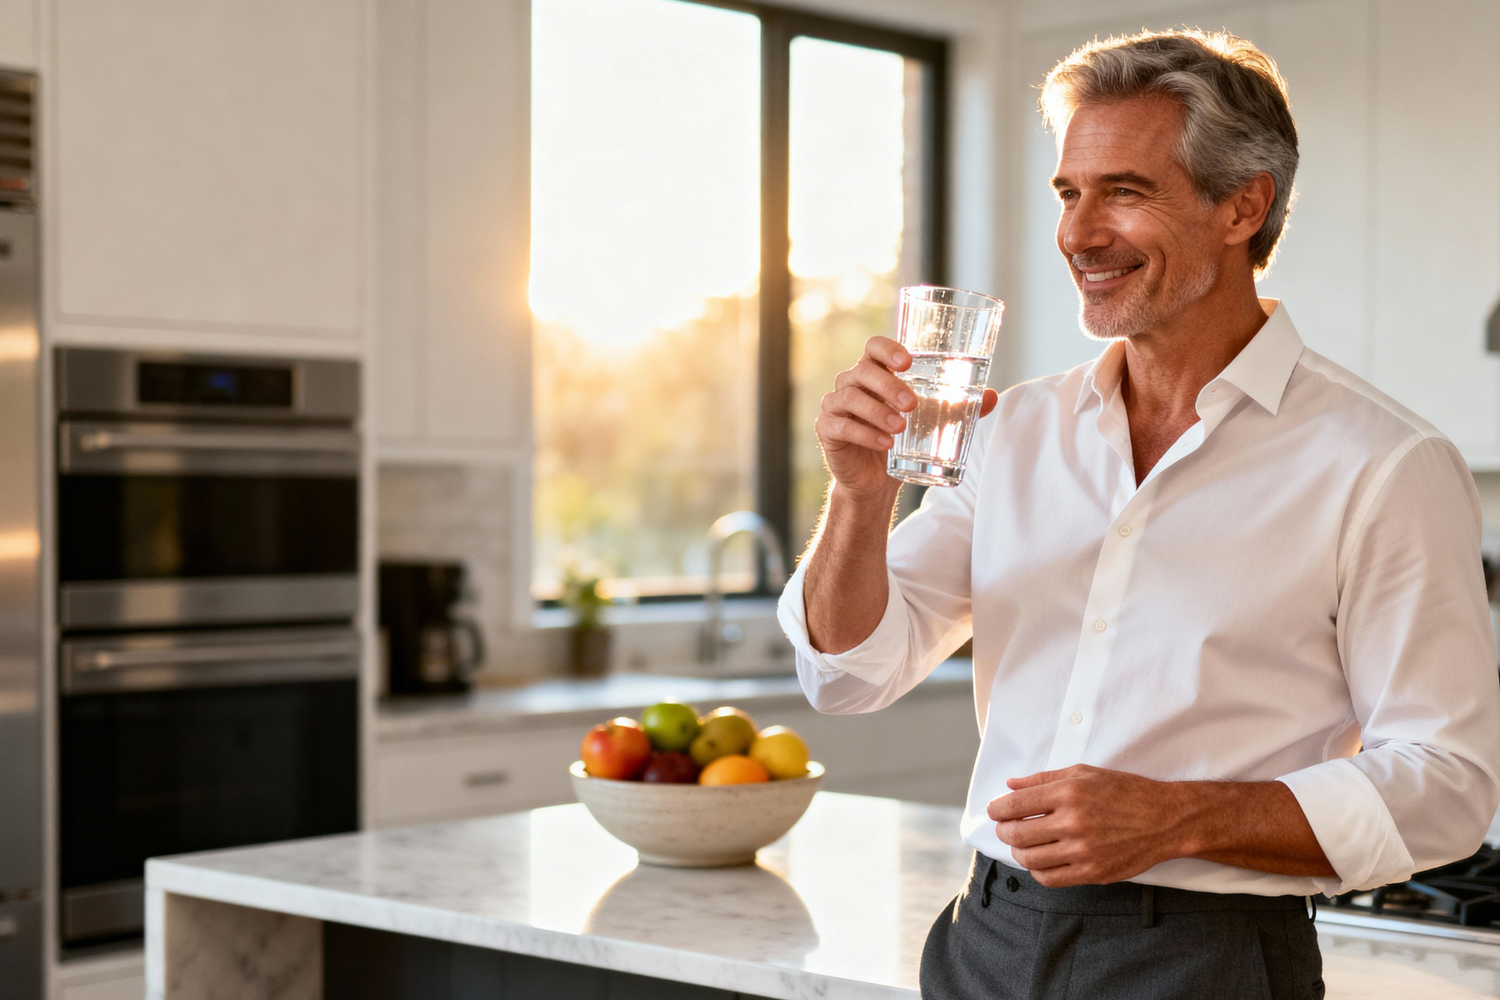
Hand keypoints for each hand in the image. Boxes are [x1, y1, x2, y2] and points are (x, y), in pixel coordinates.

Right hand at [816, 336, 998, 498]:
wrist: (875, 482)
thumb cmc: (903, 442)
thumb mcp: (933, 422)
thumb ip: (959, 406)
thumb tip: (993, 396)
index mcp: (875, 373)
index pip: (873, 346)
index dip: (887, 348)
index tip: (907, 362)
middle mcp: (852, 383)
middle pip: (862, 371)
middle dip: (888, 385)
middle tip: (912, 404)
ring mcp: (836, 405)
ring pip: (850, 397)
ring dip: (877, 411)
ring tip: (901, 427)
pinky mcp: (827, 430)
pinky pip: (840, 425)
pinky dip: (864, 433)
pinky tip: (885, 444)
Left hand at [988, 764, 1183, 886]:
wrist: (1164, 819)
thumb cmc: (1124, 792)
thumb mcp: (1084, 773)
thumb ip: (1043, 779)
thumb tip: (1010, 785)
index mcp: (1069, 792)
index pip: (1015, 804)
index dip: (997, 809)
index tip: (995, 811)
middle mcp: (1073, 822)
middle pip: (1017, 834)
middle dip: (1003, 831)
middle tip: (1004, 828)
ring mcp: (1083, 851)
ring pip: (1030, 858)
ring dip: (1017, 852)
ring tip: (1022, 844)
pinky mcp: (1092, 873)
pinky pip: (1050, 878)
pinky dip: (1037, 871)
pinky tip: (1040, 861)